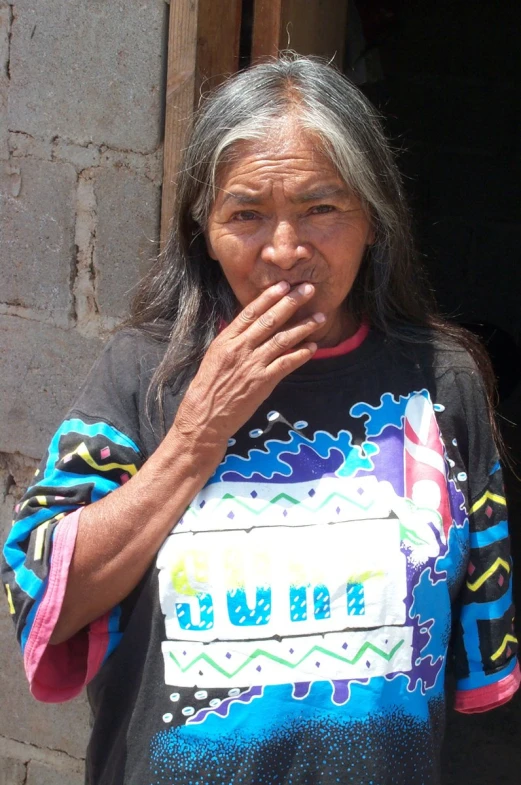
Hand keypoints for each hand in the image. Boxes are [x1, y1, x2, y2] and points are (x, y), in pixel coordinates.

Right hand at [170, 281, 323, 463]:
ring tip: (319, 317)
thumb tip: (248, 326)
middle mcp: (240, 348)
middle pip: (270, 320)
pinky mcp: (262, 382)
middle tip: (308, 289)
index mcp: (226, 340)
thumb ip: (232, 341)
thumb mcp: (214, 357)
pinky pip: (286, 364)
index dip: (269, 297)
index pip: (250, 312)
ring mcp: (252, 365)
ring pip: (282, 339)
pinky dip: (301, 354)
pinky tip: (313, 347)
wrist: (204, 417)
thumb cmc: (207, 388)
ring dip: (303, 326)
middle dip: (291, 302)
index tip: (283, 284)